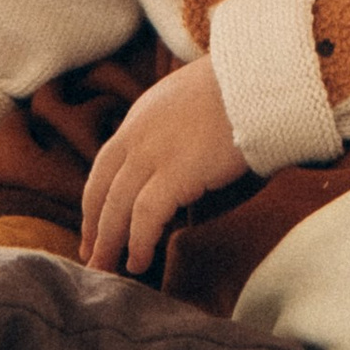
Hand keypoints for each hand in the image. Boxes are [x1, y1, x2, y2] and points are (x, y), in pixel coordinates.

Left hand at [79, 57, 249, 275]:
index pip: (104, 168)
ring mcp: (154, 154)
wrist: (256, 80)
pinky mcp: (176, 173)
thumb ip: (171, 131)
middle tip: (92, 258)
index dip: (94, 202)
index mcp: (139, 120)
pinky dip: (139, 242)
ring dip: (110, 243)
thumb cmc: (235, 92)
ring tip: (109, 270)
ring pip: (116, 207)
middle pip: (102, 191)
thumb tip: (175, 166)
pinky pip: (146, 216)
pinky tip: (140, 261)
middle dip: (94, 229)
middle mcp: (137, 136)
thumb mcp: (186, 103)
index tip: (93, 228)